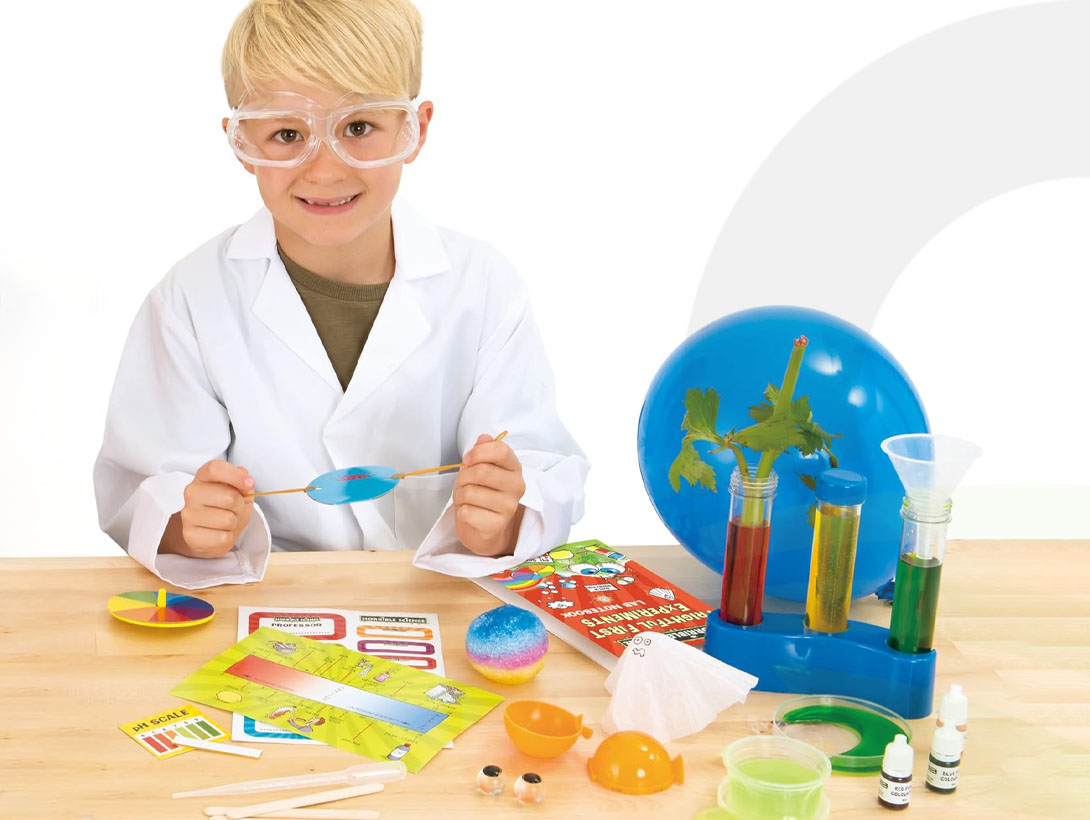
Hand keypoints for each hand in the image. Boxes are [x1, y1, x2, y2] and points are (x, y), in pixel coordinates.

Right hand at [159, 460, 254, 557]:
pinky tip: (219, 533)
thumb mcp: (239, 491)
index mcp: (203, 476)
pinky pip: (223, 537)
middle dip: (240, 505)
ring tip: (226, 522)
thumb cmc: (226, 508)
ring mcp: (188, 514)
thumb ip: (243, 481)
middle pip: (229, 497)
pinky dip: (228, 537)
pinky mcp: (190, 535)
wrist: (210, 533)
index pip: (215, 468)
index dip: (235, 475)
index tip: (249, 484)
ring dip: (234, 522)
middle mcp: (192, 492)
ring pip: (228, 519)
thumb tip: (245, 477)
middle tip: (234, 509)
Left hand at [454, 433, 525, 556]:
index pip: (501, 450)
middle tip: (465, 484)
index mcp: (514, 468)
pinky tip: (471, 514)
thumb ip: (482, 452)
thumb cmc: (480, 493)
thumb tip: (484, 437)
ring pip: (470, 492)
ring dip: (461, 496)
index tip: (467, 460)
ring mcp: (508, 508)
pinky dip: (461, 513)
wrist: (483, 528)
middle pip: (481, 472)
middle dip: (464, 477)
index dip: (478, 452)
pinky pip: (466, 512)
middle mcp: (517, 487)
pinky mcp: (496, 526)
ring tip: (468, 501)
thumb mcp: (479, 468)